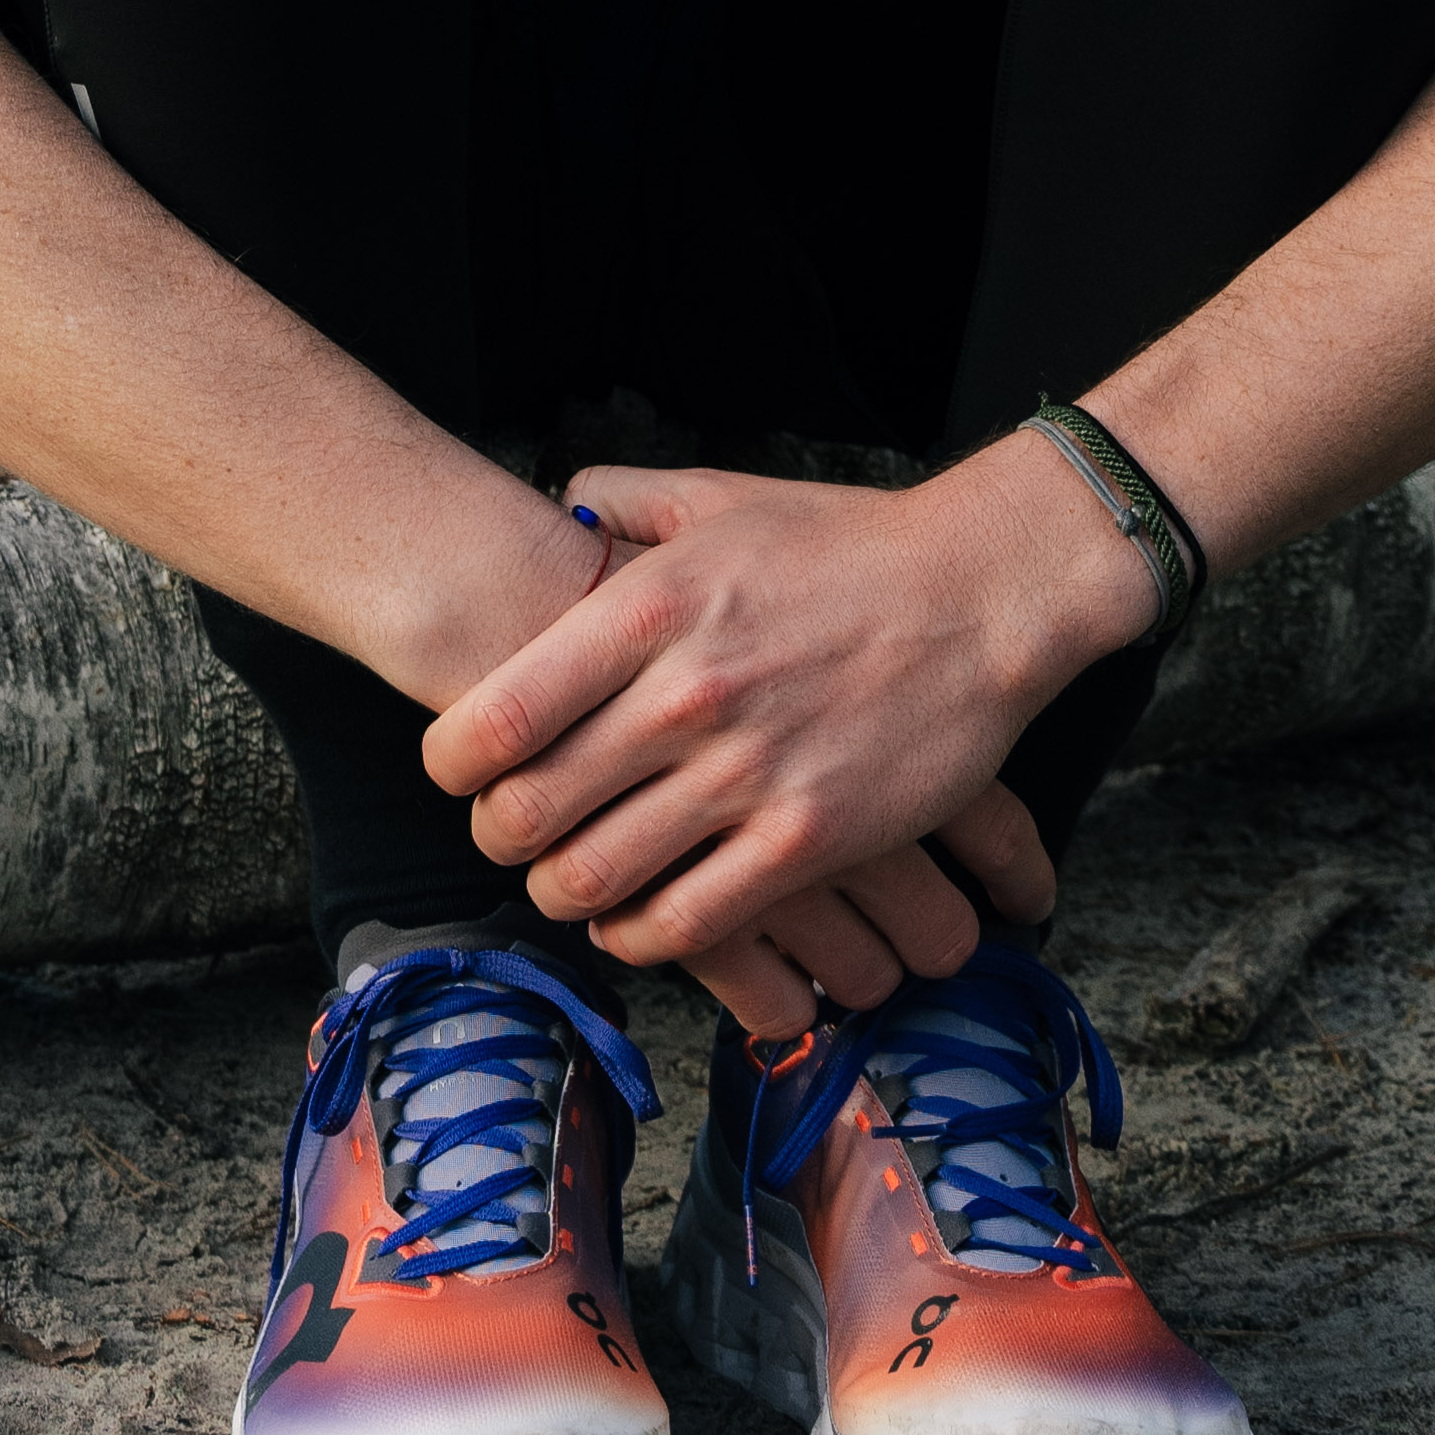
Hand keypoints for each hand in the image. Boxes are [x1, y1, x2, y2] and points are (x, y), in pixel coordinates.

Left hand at [417, 441, 1155, 1020]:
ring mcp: (745, 774)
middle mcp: (683, 697)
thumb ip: (625, 498)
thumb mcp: (722, 498)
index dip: (451, 767)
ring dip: (564, 894)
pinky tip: (640, 919)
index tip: (460, 774)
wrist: (983, 590)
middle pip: (524, 815)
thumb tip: (562, 505)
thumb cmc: (848, 544)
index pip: (488, 721)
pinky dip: (643, 937)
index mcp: (645, 611)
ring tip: (571, 879)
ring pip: (593, 881)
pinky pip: (687, 924)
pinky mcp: (808, 839)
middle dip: (499, 838)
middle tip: (512, 835)